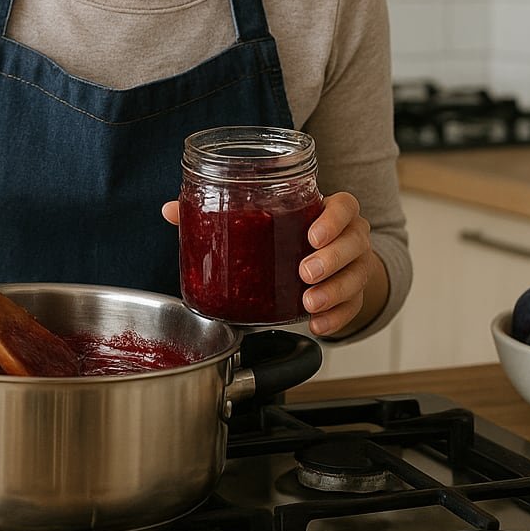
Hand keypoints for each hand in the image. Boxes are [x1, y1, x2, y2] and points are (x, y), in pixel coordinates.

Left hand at [161, 191, 375, 335]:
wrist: (322, 263)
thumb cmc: (286, 236)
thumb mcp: (259, 221)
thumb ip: (217, 214)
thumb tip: (172, 209)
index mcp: (325, 213)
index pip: (344, 206)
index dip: (333, 219)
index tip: (311, 236)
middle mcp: (347, 237)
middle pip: (355, 241)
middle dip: (331, 259)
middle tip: (304, 273)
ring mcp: (353, 267)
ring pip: (357, 276)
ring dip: (334, 291)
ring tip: (308, 302)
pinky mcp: (353, 296)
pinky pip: (353, 307)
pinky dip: (337, 318)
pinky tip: (317, 324)